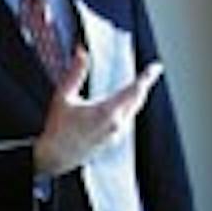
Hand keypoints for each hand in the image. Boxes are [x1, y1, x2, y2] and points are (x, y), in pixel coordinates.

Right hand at [34, 46, 162, 176]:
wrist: (55, 158)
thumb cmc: (57, 128)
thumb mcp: (63, 97)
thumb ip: (75, 73)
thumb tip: (82, 52)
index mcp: (106, 111)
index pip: (134, 89)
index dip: (147, 77)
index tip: (156, 67)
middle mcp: (116, 124)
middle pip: (138, 99)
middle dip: (143, 85)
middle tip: (150, 72)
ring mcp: (116, 134)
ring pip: (133, 111)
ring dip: (136, 97)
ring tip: (138, 86)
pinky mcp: (113, 141)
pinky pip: (127, 121)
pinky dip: (129, 109)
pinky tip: (124, 106)